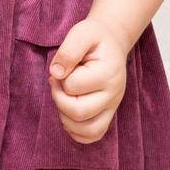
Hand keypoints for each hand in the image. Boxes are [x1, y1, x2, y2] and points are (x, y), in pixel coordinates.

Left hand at [48, 15, 128, 143]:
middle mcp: (114, 94)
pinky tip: (68, 113)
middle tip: (57, 83)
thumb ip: (68, 51)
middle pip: (79, 112)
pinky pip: (93, 135)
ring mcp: (112, 107)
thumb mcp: (81, 33)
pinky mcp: (108, 114)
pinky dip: (76, 131)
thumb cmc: (94, 38)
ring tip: (63, 98)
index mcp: (108, 73)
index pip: (73, 86)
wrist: (112, 42)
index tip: (60, 68)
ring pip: (87, 130)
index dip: (59, 78)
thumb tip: (55, 74)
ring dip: (65, 117)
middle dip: (59, 98)